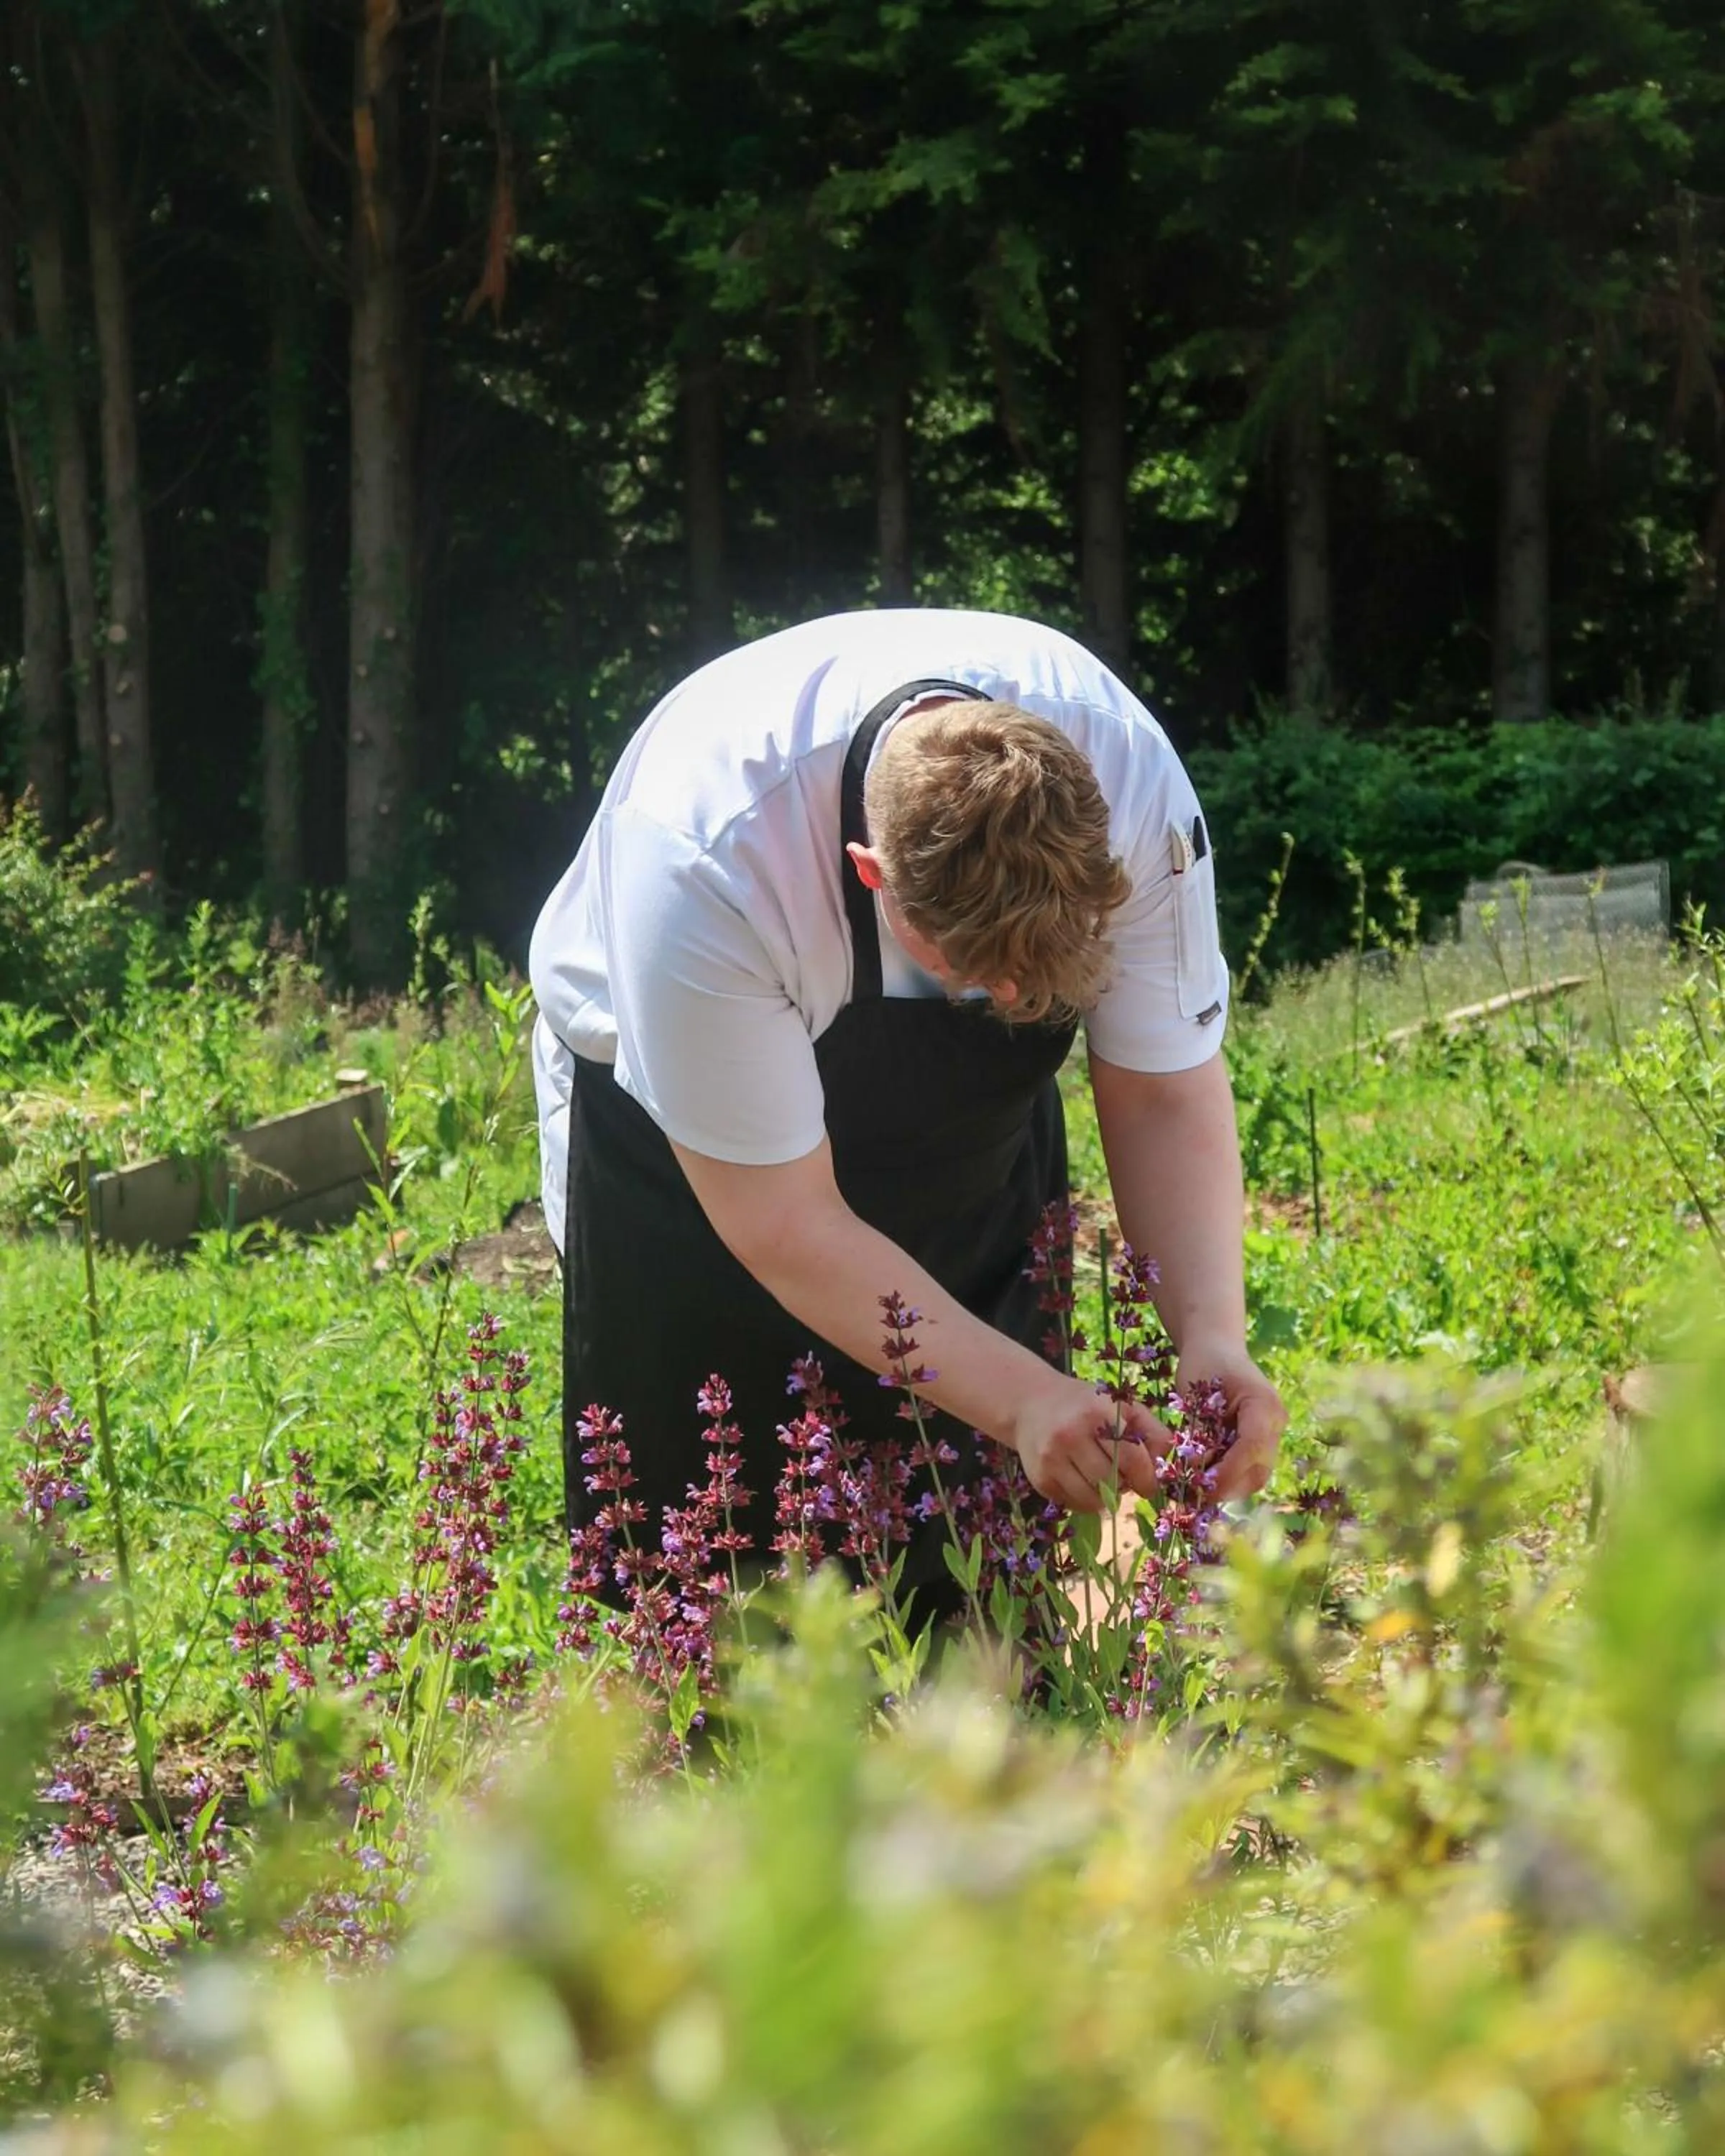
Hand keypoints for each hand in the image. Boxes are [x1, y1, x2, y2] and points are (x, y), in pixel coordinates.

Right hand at [1006, 1372, 1169, 1513]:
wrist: (1030, 1403)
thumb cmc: (1086, 1405)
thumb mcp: (1121, 1405)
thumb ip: (1152, 1430)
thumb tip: (1164, 1465)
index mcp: (1097, 1411)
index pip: (1132, 1458)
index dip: (1146, 1478)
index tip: (1148, 1485)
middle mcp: (1071, 1433)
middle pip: (1112, 1481)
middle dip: (1124, 1486)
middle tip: (1123, 1480)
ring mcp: (1052, 1457)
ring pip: (1093, 1499)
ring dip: (1106, 1498)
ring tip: (1103, 1480)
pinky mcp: (1040, 1478)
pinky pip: (1074, 1505)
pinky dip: (1085, 1501)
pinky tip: (1083, 1481)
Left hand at [1177, 1343, 1286, 1502]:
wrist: (1215, 1348)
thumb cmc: (1203, 1363)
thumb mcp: (1196, 1393)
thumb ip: (1200, 1431)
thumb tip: (1195, 1471)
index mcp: (1264, 1405)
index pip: (1253, 1447)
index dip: (1228, 1471)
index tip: (1199, 1485)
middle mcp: (1275, 1423)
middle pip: (1258, 1471)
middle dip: (1226, 1487)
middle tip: (1192, 1494)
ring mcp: (1271, 1435)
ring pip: (1255, 1477)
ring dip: (1225, 1488)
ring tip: (1194, 1488)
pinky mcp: (1261, 1444)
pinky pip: (1248, 1470)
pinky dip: (1226, 1479)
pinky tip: (1202, 1478)